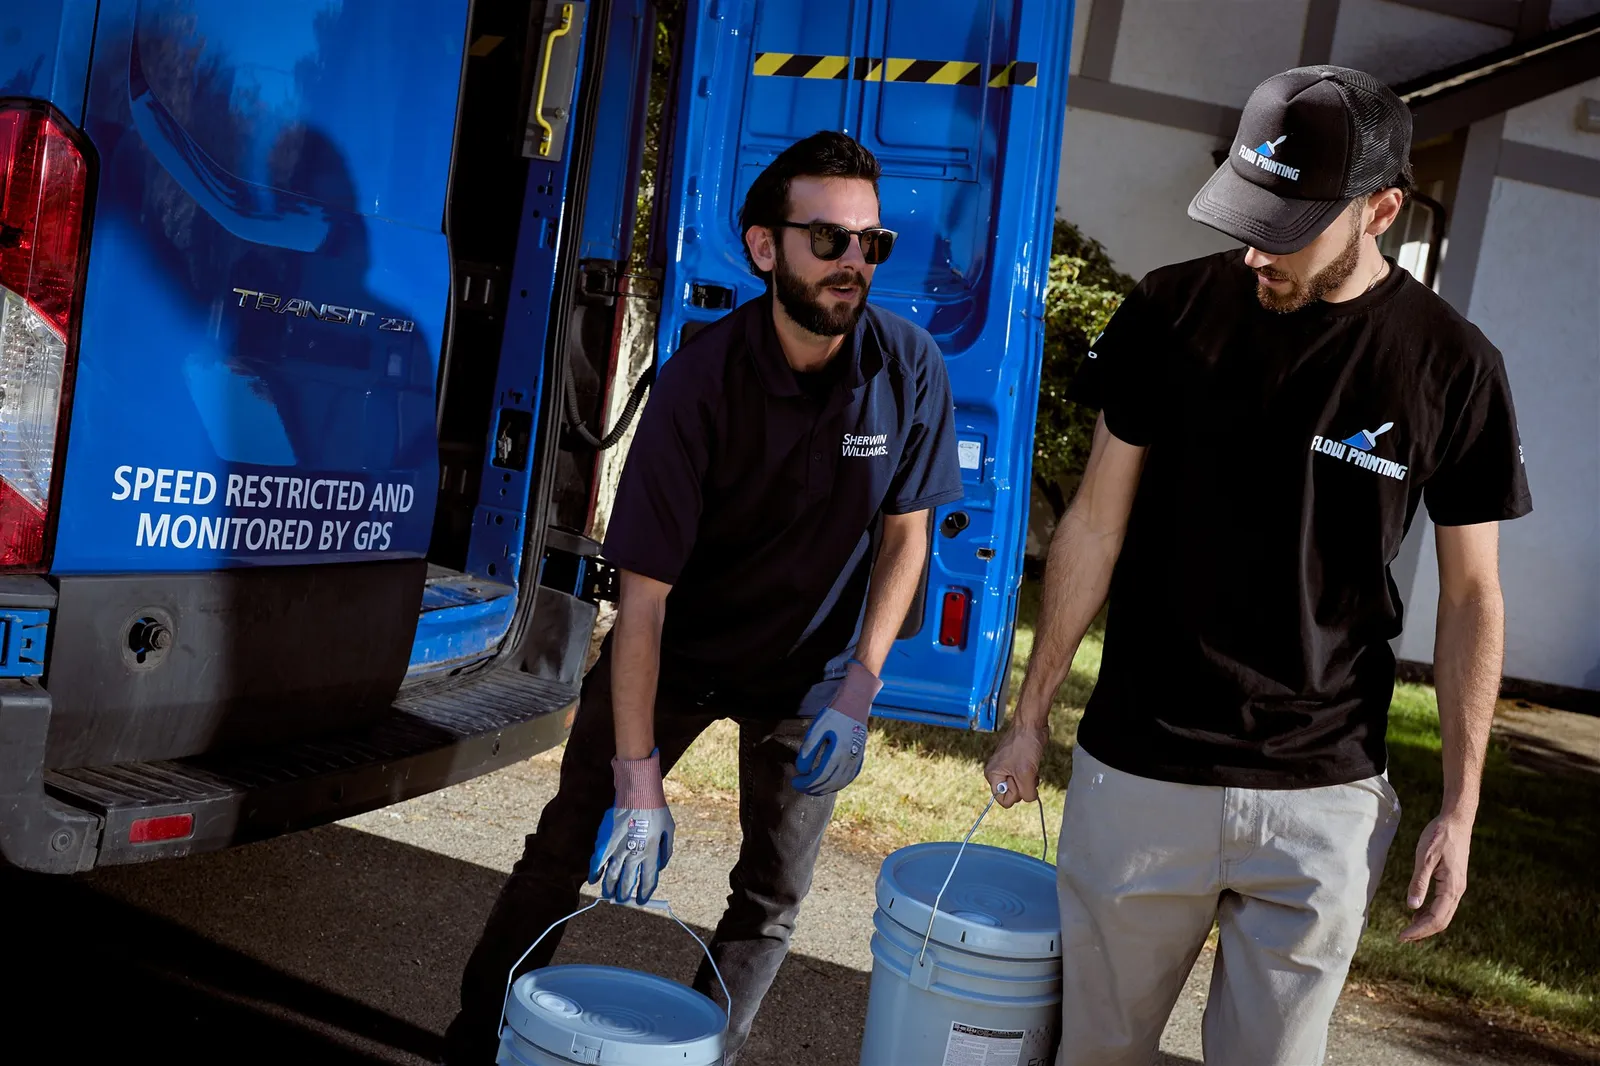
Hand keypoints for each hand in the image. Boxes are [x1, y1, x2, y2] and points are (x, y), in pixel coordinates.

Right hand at [589, 751, 674, 903]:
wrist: (637, 791)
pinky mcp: (605, 842)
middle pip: (627, 883)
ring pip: (611, 877)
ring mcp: (618, 849)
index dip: (644, 894)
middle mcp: (634, 855)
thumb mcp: (669, 830)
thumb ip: (666, 851)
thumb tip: (660, 867)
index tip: (642, 900)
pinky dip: (595, 873)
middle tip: (623, 900)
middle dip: (625, 895)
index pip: (647, 881)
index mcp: (651, 853)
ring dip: (609, 889)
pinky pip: (597, 862)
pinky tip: (595, 879)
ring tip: (609, 895)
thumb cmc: (656, 809)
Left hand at [793, 660, 881, 795]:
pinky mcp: (860, 756)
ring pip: (841, 782)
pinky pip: (850, 776)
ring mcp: (856, 759)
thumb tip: (801, 769)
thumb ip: (809, 749)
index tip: (794, 781)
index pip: (819, 776)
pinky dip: (839, 783)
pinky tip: (831, 783)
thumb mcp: (817, 728)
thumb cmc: (835, 713)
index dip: (806, 782)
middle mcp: (849, 759)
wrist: (856, 701)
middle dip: (813, 788)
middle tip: (800, 786)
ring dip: (825, 789)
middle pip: (830, 783)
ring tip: (812, 788)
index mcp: (838, 753)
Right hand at [985, 719, 1047, 807]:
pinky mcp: (1018, 765)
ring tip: (1030, 766)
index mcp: (993, 775)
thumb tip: (1030, 797)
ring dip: (1029, 781)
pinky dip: (1032, 776)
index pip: (1003, 800)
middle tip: (1025, 770)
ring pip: (1021, 787)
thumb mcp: (1026, 774)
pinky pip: (1025, 779)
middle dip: (1023, 786)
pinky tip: (1033, 765)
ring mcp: (1008, 769)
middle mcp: (998, 773)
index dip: (1015, 794)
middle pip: (1013, 794)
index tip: (1019, 778)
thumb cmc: (1025, 745)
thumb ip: (1026, 793)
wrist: (1031, 725)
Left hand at [1399, 810, 1473, 941]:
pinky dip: (1430, 912)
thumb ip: (1418, 882)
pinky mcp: (1453, 882)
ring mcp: (1457, 887)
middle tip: (1402, 938)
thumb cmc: (1439, 836)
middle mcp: (1457, 891)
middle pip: (1441, 920)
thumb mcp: (1424, 857)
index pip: (1436, 918)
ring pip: (1443, 914)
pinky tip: (1416, 912)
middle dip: (1422, 931)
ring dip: (1426, 923)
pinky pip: (1443, 904)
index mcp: (1452, 887)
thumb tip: (1411, 906)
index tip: (1402, 936)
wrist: (1456, 821)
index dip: (1419, 930)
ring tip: (1408, 929)